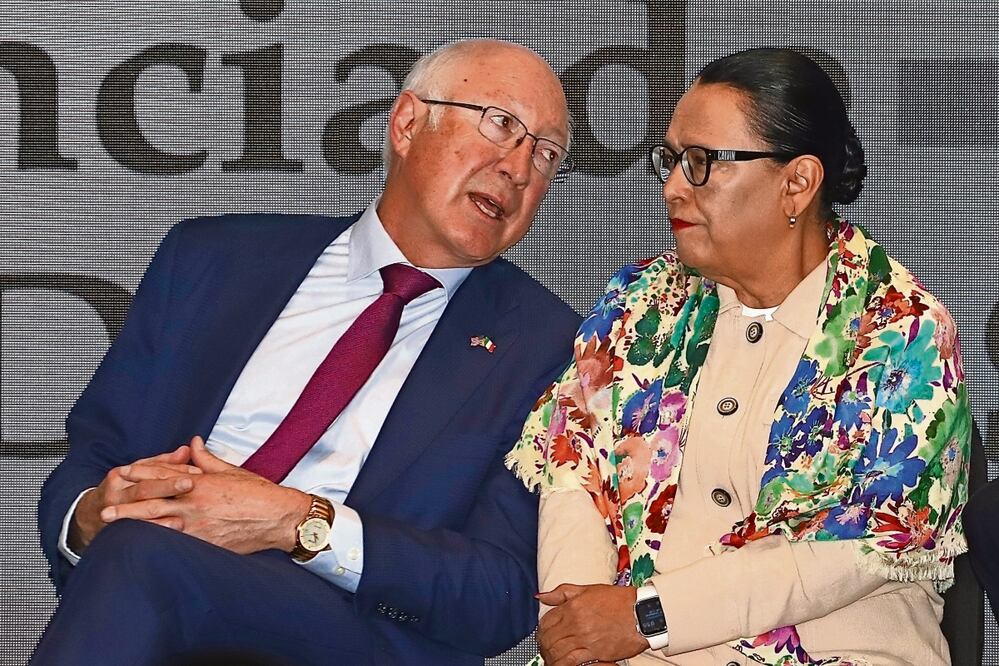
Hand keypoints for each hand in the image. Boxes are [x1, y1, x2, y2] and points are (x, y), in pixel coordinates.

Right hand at [69, 445, 201, 552]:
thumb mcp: (137, 472)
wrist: (89, 516)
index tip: (197, 471)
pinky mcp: (116, 527)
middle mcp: (117, 491)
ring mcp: (115, 510)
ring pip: (139, 507)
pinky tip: (173, 526)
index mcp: (123, 474)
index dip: (176, 470)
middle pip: (145, 487)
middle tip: (190, 483)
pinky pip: (138, 527)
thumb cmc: (121, 490)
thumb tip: (186, 450)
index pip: (152, 469)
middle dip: (168, 485)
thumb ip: (163, 462)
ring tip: (183, 512)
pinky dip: (157, 526)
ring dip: (163, 509)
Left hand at [102, 436, 312, 553]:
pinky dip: (155, 541)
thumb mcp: (232, 470)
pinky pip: (174, 542)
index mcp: (202, 482)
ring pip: (158, 523)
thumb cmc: (260, 493)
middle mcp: (196, 503)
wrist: (278, 517)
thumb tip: (193, 443)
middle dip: (128, 503)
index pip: (167, 474)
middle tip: (105, 507)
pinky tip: (140, 544)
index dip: (143, 472)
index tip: (125, 471)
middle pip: (154, 501)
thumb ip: (207, 459)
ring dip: (134, 523)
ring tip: (113, 526)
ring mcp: (199, 525)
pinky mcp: (205, 543)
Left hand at [536, 583, 647, 664]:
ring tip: (552, 657)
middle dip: (544, 645)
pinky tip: (564, 663)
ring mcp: (585, 639)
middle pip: (549, 638)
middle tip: (545, 648)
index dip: (542, 629)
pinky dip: (564, 663)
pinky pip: (572, 661)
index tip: (544, 634)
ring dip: (552, 656)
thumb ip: (562, 593)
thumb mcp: (588, 590)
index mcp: (572, 606)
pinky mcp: (595, 652)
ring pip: (557, 651)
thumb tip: (541, 596)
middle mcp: (576, 622)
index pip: (546, 621)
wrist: (642, 614)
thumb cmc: (619, 601)